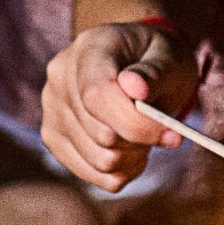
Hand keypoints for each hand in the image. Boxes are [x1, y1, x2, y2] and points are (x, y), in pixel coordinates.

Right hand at [41, 20, 200, 192]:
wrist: (140, 64)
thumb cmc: (157, 59)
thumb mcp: (169, 57)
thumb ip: (155, 72)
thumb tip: (135, 88)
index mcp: (88, 49)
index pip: (97, 96)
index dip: (135, 123)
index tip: (173, 135)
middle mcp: (60, 78)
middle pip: (101, 134)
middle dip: (142, 140)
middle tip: (164, 129)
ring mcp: (51, 110)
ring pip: (99, 160)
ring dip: (134, 157)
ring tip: (146, 135)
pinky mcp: (53, 138)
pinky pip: (93, 175)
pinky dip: (122, 171)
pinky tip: (134, 152)